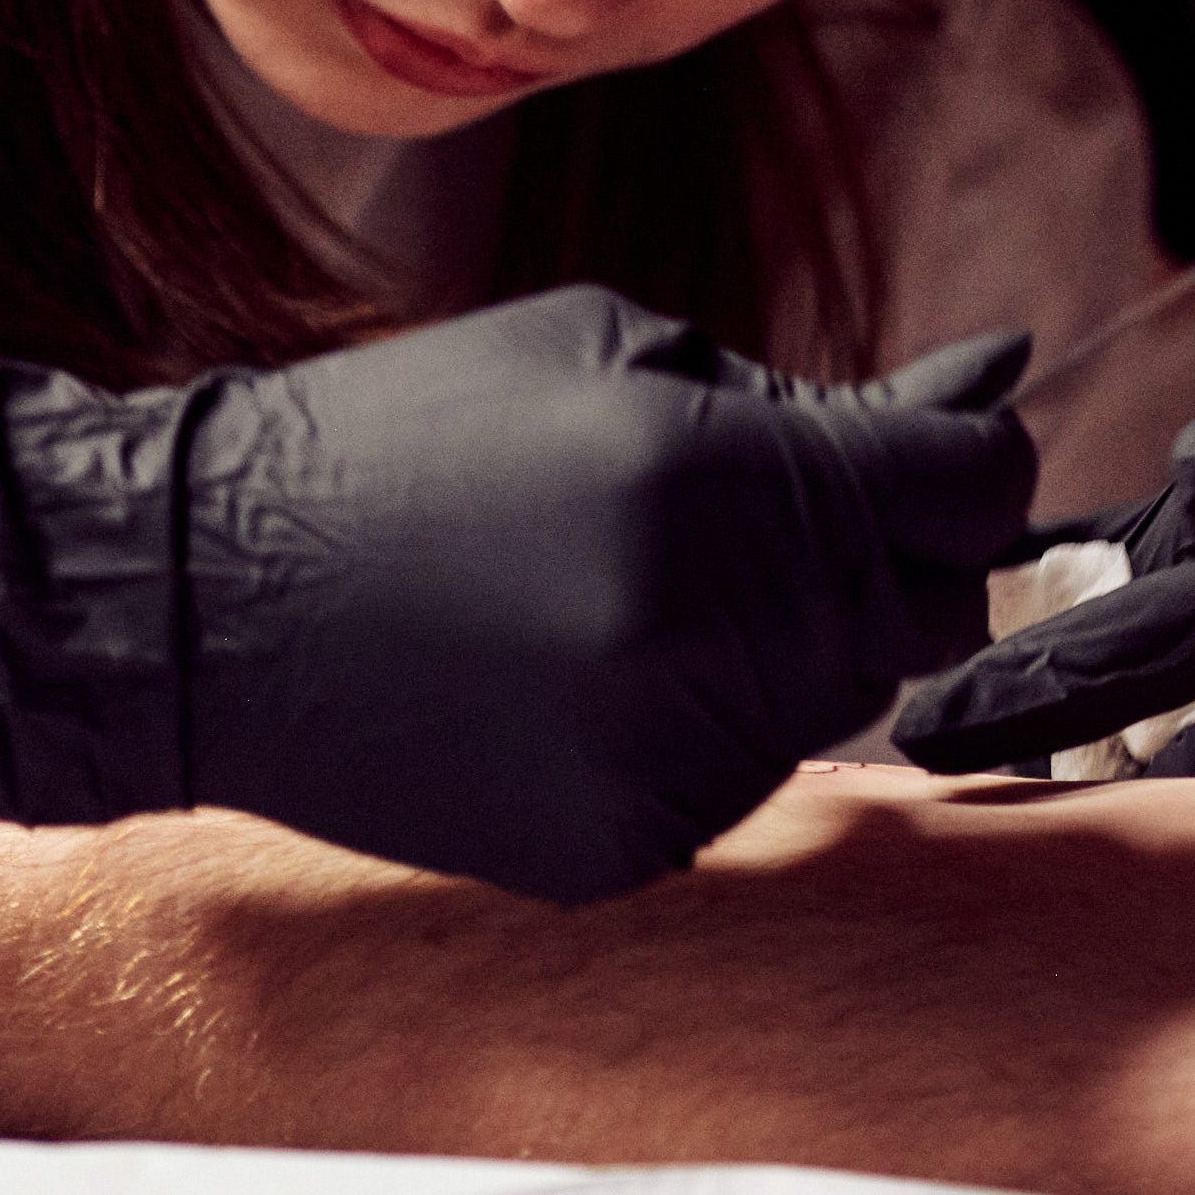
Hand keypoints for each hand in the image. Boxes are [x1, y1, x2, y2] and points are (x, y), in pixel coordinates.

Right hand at [0, 286, 1037, 905]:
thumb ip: (808, 401)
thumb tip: (985, 395)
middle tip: (771, 514)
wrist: (210, 592)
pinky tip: (590, 670)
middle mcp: (703, 627)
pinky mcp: (619, 843)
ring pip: (842, 699)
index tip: (939, 454)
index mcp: (710, 478)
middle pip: (924, 608)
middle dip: (883, 552)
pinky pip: (744, 781)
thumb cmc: (415, 435)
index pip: (969, 491)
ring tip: (643, 583)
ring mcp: (663, 753)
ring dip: (789, 639)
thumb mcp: (614, 351)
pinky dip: (705, 724)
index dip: (971, 463)